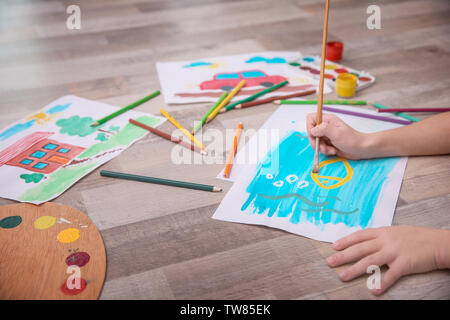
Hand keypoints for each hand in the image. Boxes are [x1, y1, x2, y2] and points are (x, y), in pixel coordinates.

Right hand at [306, 113, 368, 159]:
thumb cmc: (351, 139)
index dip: (309, 127)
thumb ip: (323, 129)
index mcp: (327, 120)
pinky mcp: (328, 143)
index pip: (311, 118)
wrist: (361, 149)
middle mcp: (325, 127)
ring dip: (321, 148)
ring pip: (315, 141)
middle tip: (323, 147)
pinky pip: (319, 147)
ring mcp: (326, 135)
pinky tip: (333, 151)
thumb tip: (312, 130)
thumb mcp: (337, 133)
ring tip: (330, 150)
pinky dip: (324, 151)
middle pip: (311, 132)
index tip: (314, 135)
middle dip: (316, 141)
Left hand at [326, 226, 449, 294]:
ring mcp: (395, 252)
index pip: (359, 236)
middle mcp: (386, 241)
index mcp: (383, 232)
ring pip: (370, 261)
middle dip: (343, 256)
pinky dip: (382, 283)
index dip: (345, 241)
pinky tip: (373, 290)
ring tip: (343, 277)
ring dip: (355, 270)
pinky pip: (391, 275)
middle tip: (330, 263)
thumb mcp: (395, 232)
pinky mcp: (405, 264)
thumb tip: (363, 240)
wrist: (437, 243)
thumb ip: (380, 236)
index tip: (333, 247)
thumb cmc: (416, 237)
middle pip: (360, 249)